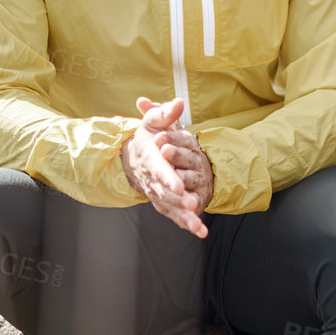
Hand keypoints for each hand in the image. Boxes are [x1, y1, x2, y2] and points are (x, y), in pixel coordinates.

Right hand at [120, 96, 213, 237]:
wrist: (134, 156)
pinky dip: (186, 223)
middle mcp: (152, 178)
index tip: (178, 185)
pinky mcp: (163, 201)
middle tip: (192, 203)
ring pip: (170, 206)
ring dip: (183, 216)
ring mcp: (157, 192)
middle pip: (165, 192)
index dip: (168, 177)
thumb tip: (178, 103)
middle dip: (178, 199)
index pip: (159, 169)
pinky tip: (201, 231)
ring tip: (197, 224)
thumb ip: (165, 113)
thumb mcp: (154, 121)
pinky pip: (174, 214)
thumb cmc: (148, 136)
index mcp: (150, 158)